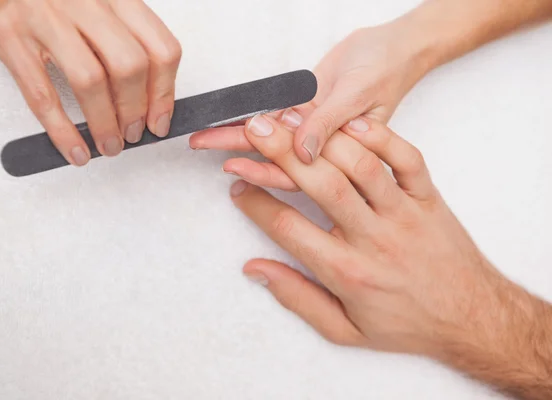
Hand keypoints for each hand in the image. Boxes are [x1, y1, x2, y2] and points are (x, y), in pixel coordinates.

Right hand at [0, 0, 181, 165]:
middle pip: (130, 67)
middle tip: (133, 134)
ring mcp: (45, 17)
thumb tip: (148, 96)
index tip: (159, 120)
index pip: (160, 49)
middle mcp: (86, 2)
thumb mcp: (96, 2)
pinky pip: (42, 95)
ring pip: (90, 81)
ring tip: (109, 145)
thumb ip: (123, 38)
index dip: (164, 93)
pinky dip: (63, 132)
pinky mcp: (9, 36)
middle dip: (136, 111)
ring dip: (105, 125)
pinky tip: (75, 150)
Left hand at [190, 20, 434, 164]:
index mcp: (339, 152)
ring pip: (270, 137)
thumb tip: (302, 154)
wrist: (392, 46)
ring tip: (202, 135)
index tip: (232, 165)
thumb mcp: (358, 94)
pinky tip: (227, 120)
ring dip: (237, 136)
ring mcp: (310, 126)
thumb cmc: (386, 70)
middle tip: (200, 144)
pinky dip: (252, 117)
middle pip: (275, 157)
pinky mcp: (304, 106)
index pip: (298, 172)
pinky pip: (274, 115)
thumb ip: (329, 123)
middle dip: (238, 152)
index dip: (265, 172)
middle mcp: (321, 144)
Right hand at [226, 113, 551, 395]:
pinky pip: (408, 159)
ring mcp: (404, 213)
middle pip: (321, 185)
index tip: (237, 186)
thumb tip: (256, 270)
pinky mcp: (429, 197)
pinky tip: (353, 121)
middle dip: (281, 152)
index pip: (287, 228)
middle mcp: (374, 238)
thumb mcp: (344, 329)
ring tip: (293, 115)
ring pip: (361, 166)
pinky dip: (382, 136)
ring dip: (325, 137)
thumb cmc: (406, 323)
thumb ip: (297, 298)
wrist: (471, 318)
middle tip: (253, 127)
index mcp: (347, 271)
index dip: (255, 203)